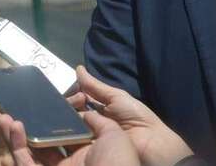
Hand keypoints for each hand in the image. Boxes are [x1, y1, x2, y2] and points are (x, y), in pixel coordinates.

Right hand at [0, 111, 138, 165]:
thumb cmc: (119, 161)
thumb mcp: (115, 134)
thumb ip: (97, 120)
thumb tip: (83, 110)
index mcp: (87, 152)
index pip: (63, 133)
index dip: (49, 119)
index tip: (38, 105)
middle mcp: (69, 162)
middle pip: (41, 142)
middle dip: (26, 126)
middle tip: (13, 110)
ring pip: (28, 152)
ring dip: (14, 134)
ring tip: (4, 117)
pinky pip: (26, 162)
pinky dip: (17, 146)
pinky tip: (14, 127)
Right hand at [67, 66, 191, 165]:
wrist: (149, 142)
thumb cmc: (137, 116)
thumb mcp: (116, 97)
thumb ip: (96, 86)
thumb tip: (78, 68)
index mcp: (98, 108)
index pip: (78, 98)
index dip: (74, 93)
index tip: (77, 91)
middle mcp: (90, 120)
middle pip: (72, 109)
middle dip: (70, 102)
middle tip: (77, 101)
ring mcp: (87, 134)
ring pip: (70, 122)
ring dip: (67, 115)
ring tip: (68, 111)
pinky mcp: (85, 147)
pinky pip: (73, 137)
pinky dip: (68, 130)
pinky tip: (67, 123)